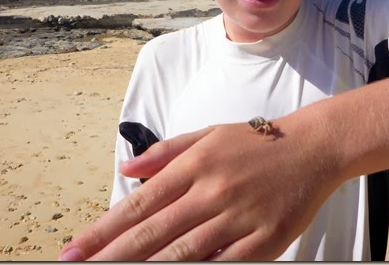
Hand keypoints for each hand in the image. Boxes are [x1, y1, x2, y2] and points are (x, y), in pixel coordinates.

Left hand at [58, 116, 338, 260]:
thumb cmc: (257, 142)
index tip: (76, 248)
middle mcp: (212, 190)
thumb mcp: (208, 135)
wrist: (312, 147)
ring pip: (183, 252)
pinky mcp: (264, 240)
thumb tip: (126, 169)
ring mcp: (238, 217)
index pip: (140, 202)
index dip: (105, 229)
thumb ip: (165, 152)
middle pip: (153, 231)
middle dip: (111, 256)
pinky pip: (225, 263)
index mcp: (195, 164)